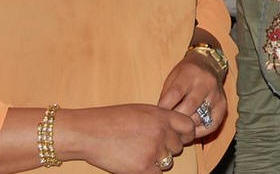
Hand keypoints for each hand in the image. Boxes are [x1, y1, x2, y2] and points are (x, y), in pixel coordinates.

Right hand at [62, 104, 194, 172]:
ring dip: (156, 160)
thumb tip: (172, 130)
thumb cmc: (111, 120)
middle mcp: (162, 132)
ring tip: (138, 152)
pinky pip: (156, 173)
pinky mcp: (144, 167)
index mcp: (162, 116)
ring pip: (167, 161)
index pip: (189, 127)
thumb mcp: (141, 111)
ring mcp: (154, 150)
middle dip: (167, 148)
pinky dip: (147, 170)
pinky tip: (133, 162)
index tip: (181, 138)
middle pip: (178, 147)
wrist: (90, 132)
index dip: (185, 134)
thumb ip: (159, 120)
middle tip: (149, 146)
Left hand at [158, 50, 227, 138]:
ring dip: (186, 126)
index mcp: (190, 73)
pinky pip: (212, 125)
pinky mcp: (223, 105)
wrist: (208, 65)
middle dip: (176, 118)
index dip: (165, 107)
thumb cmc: (186, 73)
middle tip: (167, 125)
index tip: (158, 115)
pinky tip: (191, 130)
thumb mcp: (173, 77)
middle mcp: (206, 83)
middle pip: (189, 106)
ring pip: (200, 117)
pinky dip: (200, 131)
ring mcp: (216, 94)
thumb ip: (167, 96)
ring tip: (178, 128)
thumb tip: (161, 117)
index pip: (176, 93)